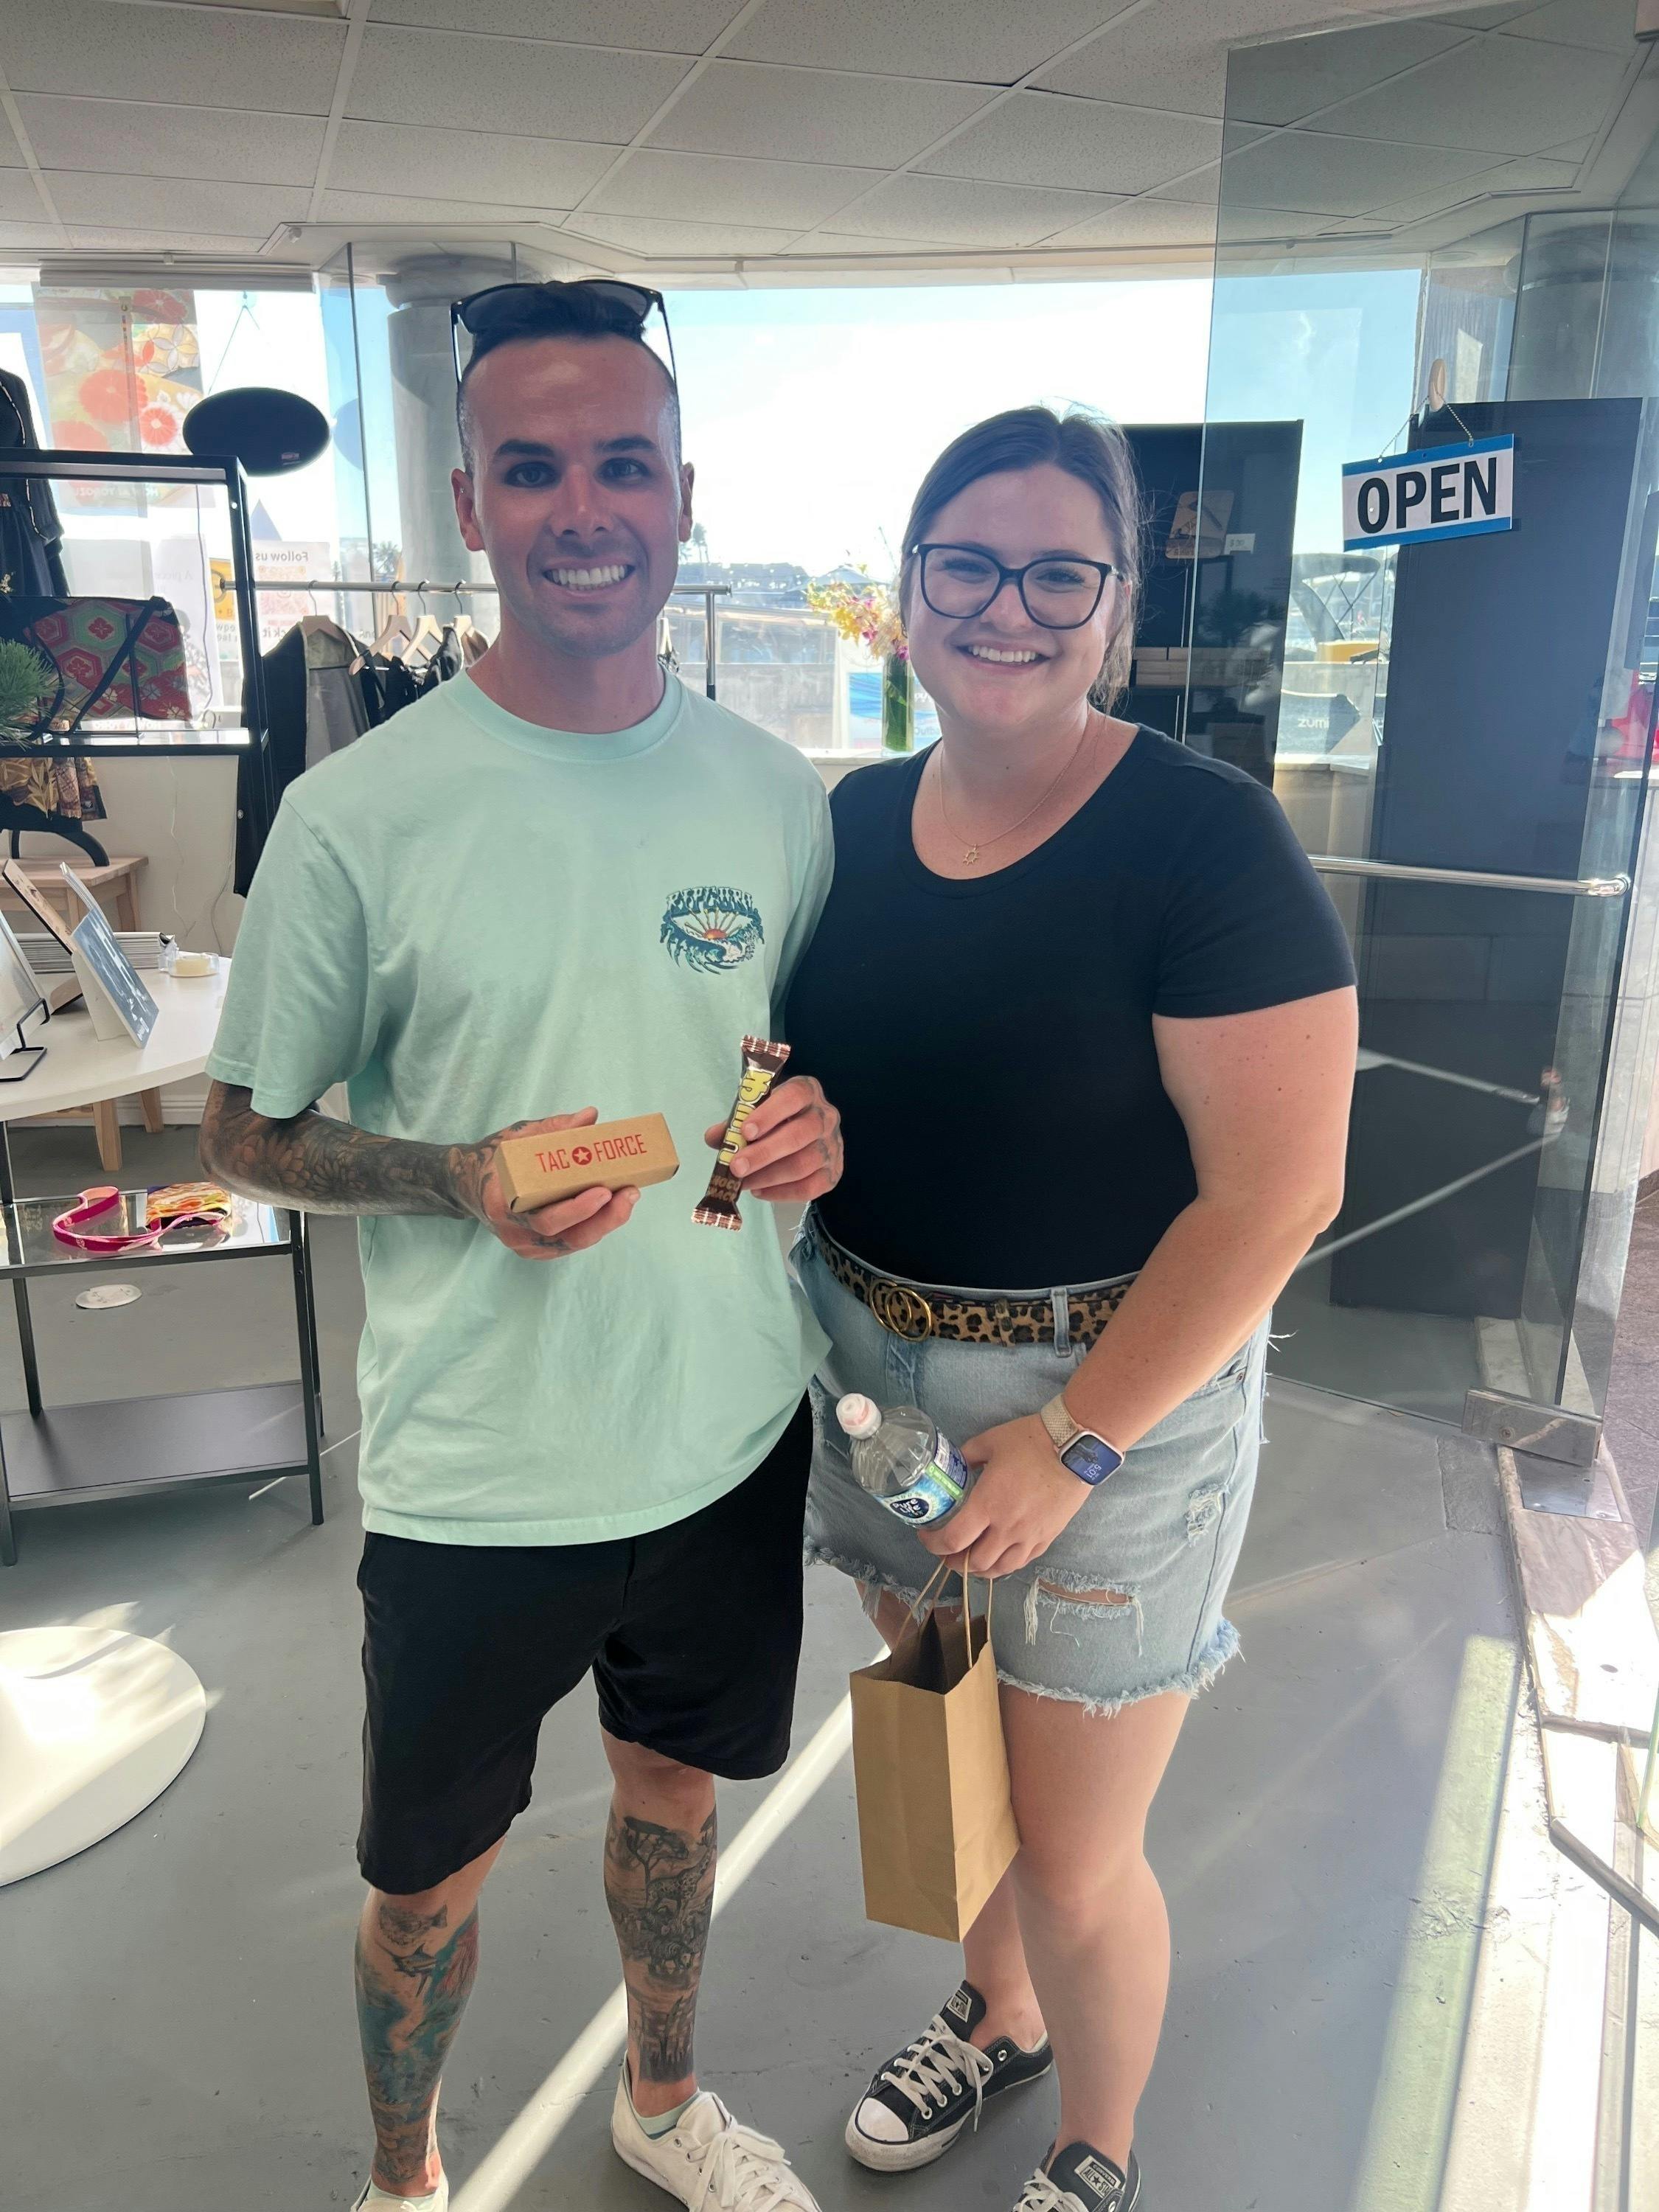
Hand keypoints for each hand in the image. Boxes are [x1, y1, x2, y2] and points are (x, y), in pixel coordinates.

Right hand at [451, 1108, 638, 1260]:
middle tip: (629, 1192)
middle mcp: (513, 1233)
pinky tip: (613, 1207)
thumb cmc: (497, 1160)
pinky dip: (595, 1226)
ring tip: (628, 1196)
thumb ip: (554, 1129)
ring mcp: (526, 1246)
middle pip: (567, 1236)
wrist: (469, 1185)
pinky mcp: (538, 1250)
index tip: (604, 1190)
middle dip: (604, 1217)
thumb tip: (590, 1116)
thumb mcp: (519, 1139)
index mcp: (502, 1204)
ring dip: (606, 1222)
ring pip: (574, 1242)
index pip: (545, 1218)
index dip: (578, 1209)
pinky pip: (572, 1242)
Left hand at [703, 1074, 842, 1204]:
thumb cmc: (775, 1119)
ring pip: (803, 1164)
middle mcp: (825, 1116)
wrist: (804, 1135)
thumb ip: (735, 1122)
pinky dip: (782, 1193)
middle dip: (763, 1153)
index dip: (769, 1114)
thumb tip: (714, 1138)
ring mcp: (833, 1146)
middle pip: (799, 1135)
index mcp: (807, 1091)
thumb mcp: (756, 1111)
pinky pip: (810, 1187)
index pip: (793, 1097)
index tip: (745, 1131)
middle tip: (736, 1167)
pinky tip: (760, 1191)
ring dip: (768, 1176)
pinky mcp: (833, 1172)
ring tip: (743, 1182)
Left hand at [920, 1414, 1088, 1577]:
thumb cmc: (1030, 1441)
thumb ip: (967, 1457)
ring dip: (978, 1568)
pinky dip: (1004, 1564)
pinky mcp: (1046, 1539)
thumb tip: (955, 1466)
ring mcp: (1029, 1537)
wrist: (1075, 1448)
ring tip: (970, 1558)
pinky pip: (1021, 1563)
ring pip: (998, 1569)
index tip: (926, 1536)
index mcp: (987, 1504)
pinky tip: (998, 1556)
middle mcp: (1006, 1528)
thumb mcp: (989, 1441)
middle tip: (946, 1550)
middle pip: (973, 1562)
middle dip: (953, 1560)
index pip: (952, 1540)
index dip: (933, 1544)